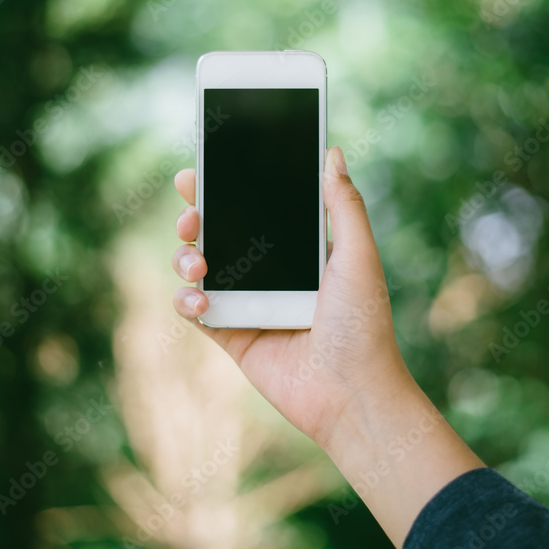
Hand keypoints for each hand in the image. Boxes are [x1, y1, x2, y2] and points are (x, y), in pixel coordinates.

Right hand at [172, 146, 411, 453]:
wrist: (351, 395)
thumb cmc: (363, 325)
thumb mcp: (359, 256)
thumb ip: (344, 204)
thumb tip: (332, 153)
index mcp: (298, 248)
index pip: (255, 208)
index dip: (225, 188)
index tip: (201, 170)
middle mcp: (269, 271)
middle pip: (218, 231)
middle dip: (195, 216)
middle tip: (191, 214)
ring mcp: (247, 302)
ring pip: (198, 265)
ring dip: (185, 256)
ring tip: (197, 263)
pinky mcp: (231, 335)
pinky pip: (194, 309)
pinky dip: (185, 299)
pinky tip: (200, 299)